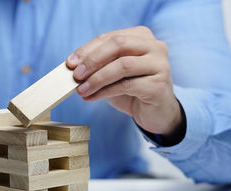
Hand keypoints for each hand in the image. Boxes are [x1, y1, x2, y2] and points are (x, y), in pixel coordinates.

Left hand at [66, 26, 183, 136]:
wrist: (155, 113)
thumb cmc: (131, 90)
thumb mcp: (112, 74)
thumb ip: (97, 66)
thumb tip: (72, 67)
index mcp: (141, 37)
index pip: (110, 38)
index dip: (87, 50)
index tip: (70, 63)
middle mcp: (155, 46)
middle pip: (118, 45)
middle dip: (93, 60)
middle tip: (76, 75)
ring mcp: (160, 65)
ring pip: (123, 65)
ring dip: (97, 78)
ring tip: (81, 90)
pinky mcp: (159, 85)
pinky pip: (127, 85)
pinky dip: (104, 91)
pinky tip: (92, 97)